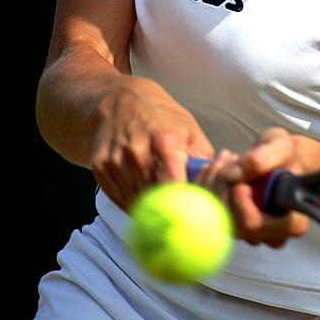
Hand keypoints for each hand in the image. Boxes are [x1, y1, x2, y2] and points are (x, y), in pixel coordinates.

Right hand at [91, 77, 213, 208]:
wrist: (118, 102)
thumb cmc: (160, 116)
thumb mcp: (190, 130)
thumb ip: (204, 161)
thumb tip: (218, 188)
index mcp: (165, 142)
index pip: (173, 186)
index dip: (183, 206)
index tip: (193, 216)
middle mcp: (137, 152)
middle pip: (155, 199)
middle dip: (169, 211)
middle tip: (180, 218)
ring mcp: (116, 161)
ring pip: (136, 203)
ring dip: (150, 209)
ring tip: (160, 201)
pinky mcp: (101, 169)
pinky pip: (119, 199)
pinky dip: (133, 203)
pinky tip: (142, 193)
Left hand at [195, 129, 309, 247]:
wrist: (280, 162)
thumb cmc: (286, 156)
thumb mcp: (281, 146)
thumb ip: (265, 157)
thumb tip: (234, 174)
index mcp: (291, 222)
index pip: (256, 225)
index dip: (241, 204)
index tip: (239, 181)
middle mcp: (269, 235)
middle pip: (232, 223)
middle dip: (224, 187)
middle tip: (231, 158)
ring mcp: (247, 233)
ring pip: (216, 217)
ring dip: (214, 181)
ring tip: (227, 157)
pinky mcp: (230, 225)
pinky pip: (206, 212)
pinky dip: (205, 184)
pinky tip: (217, 166)